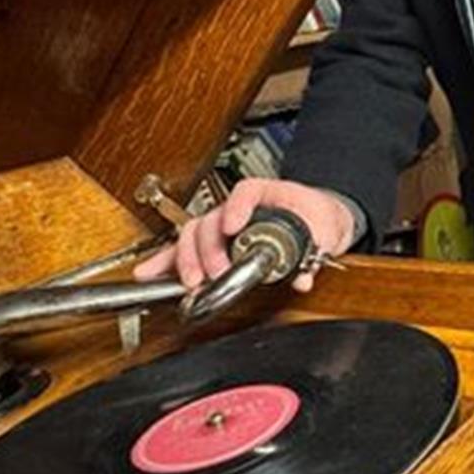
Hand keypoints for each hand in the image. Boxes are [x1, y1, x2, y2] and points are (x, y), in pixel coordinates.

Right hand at [132, 178, 357, 293]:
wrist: (318, 219)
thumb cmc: (317, 216)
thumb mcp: (325, 230)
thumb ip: (314, 254)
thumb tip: (303, 276)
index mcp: (266, 194)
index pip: (246, 192)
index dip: (236, 208)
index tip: (233, 225)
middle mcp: (238, 208)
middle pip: (212, 219)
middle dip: (209, 248)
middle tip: (215, 272)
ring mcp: (222, 225)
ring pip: (193, 234)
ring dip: (187, 259)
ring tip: (191, 280)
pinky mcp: (214, 245)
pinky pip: (185, 251)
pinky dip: (166, 263)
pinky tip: (149, 272)